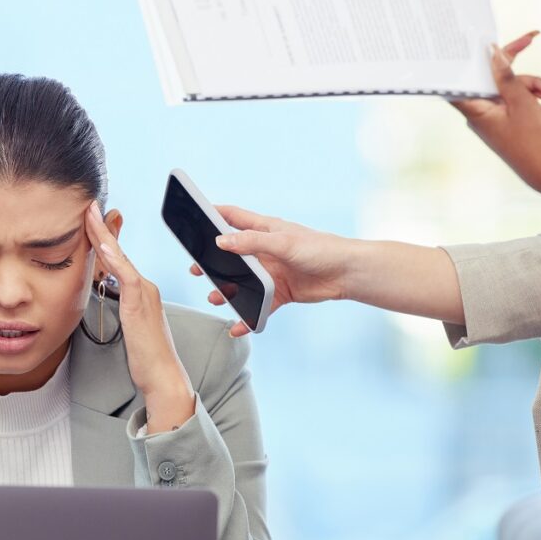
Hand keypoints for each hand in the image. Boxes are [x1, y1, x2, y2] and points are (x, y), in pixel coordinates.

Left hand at [85, 201, 192, 432]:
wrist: (163, 375)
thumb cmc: (145, 356)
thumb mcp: (127, 326)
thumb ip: (119, 307)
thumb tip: (105, 296)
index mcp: (140, 290)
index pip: (117, 258)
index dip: (103, 237)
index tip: (89, 219)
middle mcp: (144, 286)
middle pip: (118, 251)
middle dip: (102, 227)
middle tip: (88, 205)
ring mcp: (144, 293)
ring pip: (120, 257)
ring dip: (103, 234)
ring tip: (89, 213)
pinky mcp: (140, 304)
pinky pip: (126, 275)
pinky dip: (113, 258)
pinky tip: (101, 245)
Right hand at [192, 206, 353, 337]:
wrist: (347, 274)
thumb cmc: (320, 249)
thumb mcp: (283, 243)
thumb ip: (251, 242)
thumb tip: (220, 242)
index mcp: (264, 229)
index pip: (232, 217)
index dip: (213, 214)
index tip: (193, 216)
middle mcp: (264, 250)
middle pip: (231, 253)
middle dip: (212, 261)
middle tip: (195, 269)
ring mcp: (270, 272)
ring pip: (241, 281)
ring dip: (227, 290)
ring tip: (214, 298)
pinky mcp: (279, 292)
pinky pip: (258, 305)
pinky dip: (248, 316)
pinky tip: (237, 325)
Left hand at [451, 32, 540, 192]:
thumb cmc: (531, 141)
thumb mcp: (522, 103)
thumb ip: (507, 77)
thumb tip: (493, 53)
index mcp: (475, 110)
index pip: (459, 81)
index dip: (463, 61)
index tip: (474, 41)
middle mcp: (480, 112)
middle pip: (491, 78)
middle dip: (516, 69)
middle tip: (530, 38)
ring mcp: (494, 115)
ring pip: (509, 85)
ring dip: (530, 83)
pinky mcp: (506, 118)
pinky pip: (516, 97)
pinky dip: (531, 93)